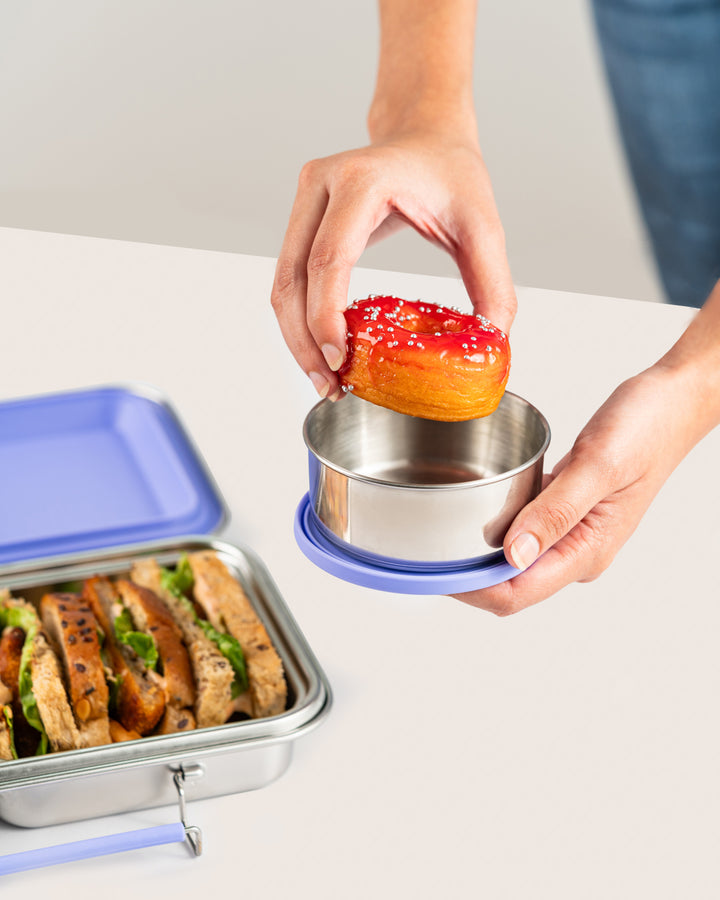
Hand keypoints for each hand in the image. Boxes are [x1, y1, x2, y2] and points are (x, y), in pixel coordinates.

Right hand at [270, 130, 516, 398]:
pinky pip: (289, 277)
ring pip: (282, 282)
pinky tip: (323, 350)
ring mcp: (305, 198)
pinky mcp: (301, 215)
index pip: (329, 258)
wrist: (426, 132)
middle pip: (292, 277)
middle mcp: (322, 183)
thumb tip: (492, 343)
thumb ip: (493, 284)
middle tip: (329, 386)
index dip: (326, 315)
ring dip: (296, 336)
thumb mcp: (483, 225)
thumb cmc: (451, 172)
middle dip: (304, 340)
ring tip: (323, 380)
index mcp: (363, 179)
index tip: (339, 360)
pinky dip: (301, 319)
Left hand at [454, 363, 707, 613]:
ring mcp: (572, 533)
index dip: (469, 590)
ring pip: (512, 558)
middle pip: (509, 583)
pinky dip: (497, 526)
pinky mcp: (566, 512)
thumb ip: (555, 513)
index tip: (433, 572)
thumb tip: (512, 555)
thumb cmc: (646, 427)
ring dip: (478, 553)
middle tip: (424, 552)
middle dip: (467, 575)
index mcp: (586, 551)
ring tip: (439, 532)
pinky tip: (476, 508)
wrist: (672, 401)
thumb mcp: (597, 466)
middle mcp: (577, 551)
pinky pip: (523, 530)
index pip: (516, 593)